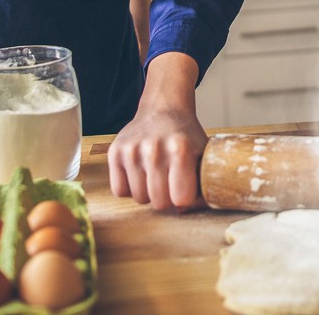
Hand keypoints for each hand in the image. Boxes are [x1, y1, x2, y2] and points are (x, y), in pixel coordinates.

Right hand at [107, 53, 205, 210]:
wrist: (162, 109)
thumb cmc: (185, 136)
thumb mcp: (203, 154)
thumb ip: (202, 182)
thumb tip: (186, 209)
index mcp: (180, 149)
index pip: (181, 199)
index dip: (185, 198)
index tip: (185, 188)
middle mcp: (154, 149)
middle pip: (159, 202)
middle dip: (167, 198)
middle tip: (170, 182)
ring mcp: (132, 150)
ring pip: (139, 198)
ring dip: (148, 192)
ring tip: (155, 174)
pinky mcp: (115, 152)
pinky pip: (119, 190)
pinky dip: (129, 187)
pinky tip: (139, 173)